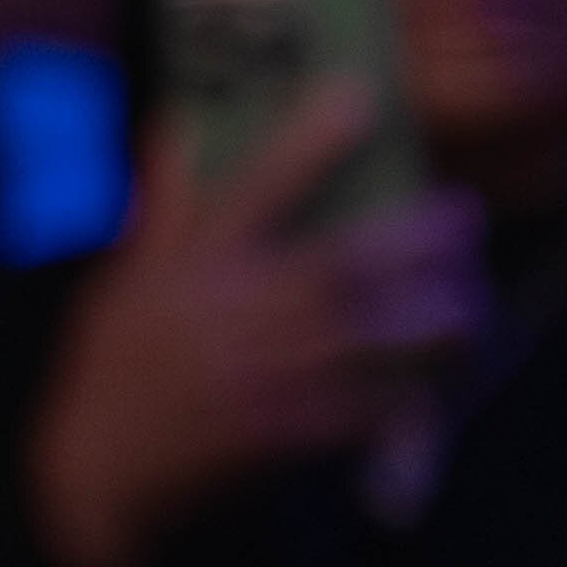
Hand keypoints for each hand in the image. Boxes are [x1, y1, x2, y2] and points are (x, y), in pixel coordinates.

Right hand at [25, 80, 484, 566]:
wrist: (97, 471)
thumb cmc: (110, 368)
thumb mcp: (124, 280)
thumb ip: (164, 206)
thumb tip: (178, 124)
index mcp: (190, 268)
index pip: (253, 188)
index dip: (307, 140)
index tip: (358, 95)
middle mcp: (233, 312)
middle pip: (344, 263)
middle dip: (415, 237)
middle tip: (462, 213)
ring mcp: (264, 374)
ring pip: (373, 336)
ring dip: (432, 318)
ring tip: (469, 302)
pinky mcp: (287, 433)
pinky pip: (368, 408)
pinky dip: (410, 395)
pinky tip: (436, 380)